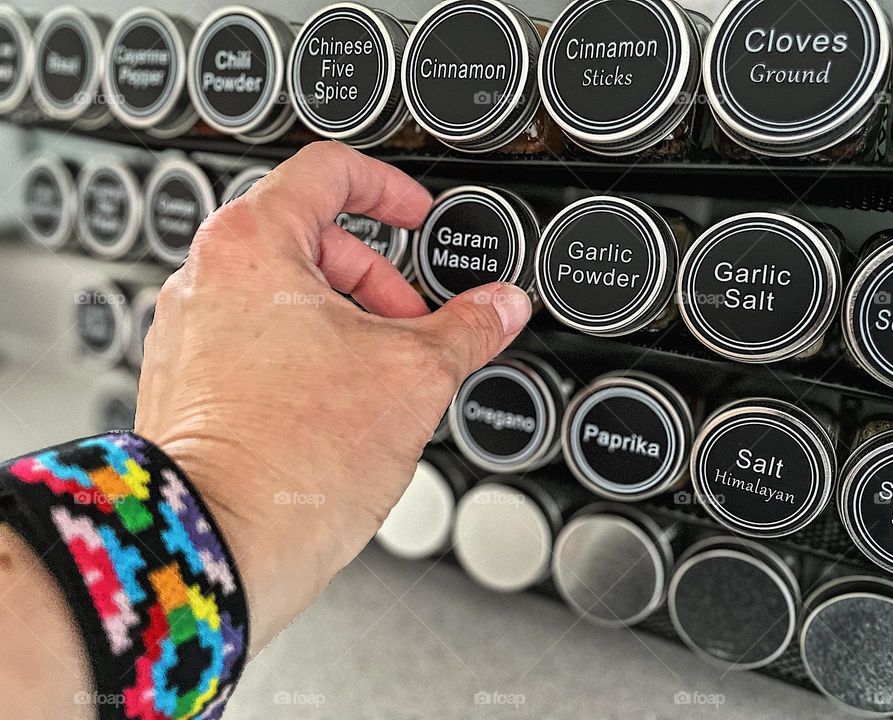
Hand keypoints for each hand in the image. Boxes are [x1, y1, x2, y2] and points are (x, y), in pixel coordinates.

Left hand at [135, 142, 530, 651]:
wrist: (220, 545)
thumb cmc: (292, 457)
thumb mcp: (414, 377)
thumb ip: (468, 327)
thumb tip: (503, 306)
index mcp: (252, 244)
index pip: (328, 170)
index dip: (389, 188)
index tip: (417, 217)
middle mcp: (204, 279)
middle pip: (310, 240)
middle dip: (377, 279)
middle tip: (413, 326)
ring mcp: (188, 334)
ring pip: (284, 297)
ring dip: (344, 323)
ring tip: (379, 376)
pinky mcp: (185, 386)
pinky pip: (256, 344)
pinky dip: (305, 357)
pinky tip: (338, 407)